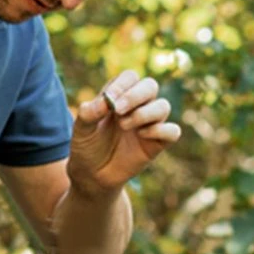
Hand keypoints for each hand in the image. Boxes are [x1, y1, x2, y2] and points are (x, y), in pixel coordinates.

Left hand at [67, 69, 181, 194]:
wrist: (92, 175)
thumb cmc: (87, 147)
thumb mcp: (81, 129)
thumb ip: (89, 113)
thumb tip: (106, 101)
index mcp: (119, 96)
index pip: (130, 77)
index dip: (122, 85)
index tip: (109, 100)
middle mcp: (137, 106)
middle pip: (150, 86)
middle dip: (135, 95)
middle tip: (118, 111)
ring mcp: (149, 124)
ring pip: (163, 106)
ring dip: (144, 113)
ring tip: (123, 126)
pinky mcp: (157, 143)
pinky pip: (172, 131)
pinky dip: (160, 130)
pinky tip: (142, 136)